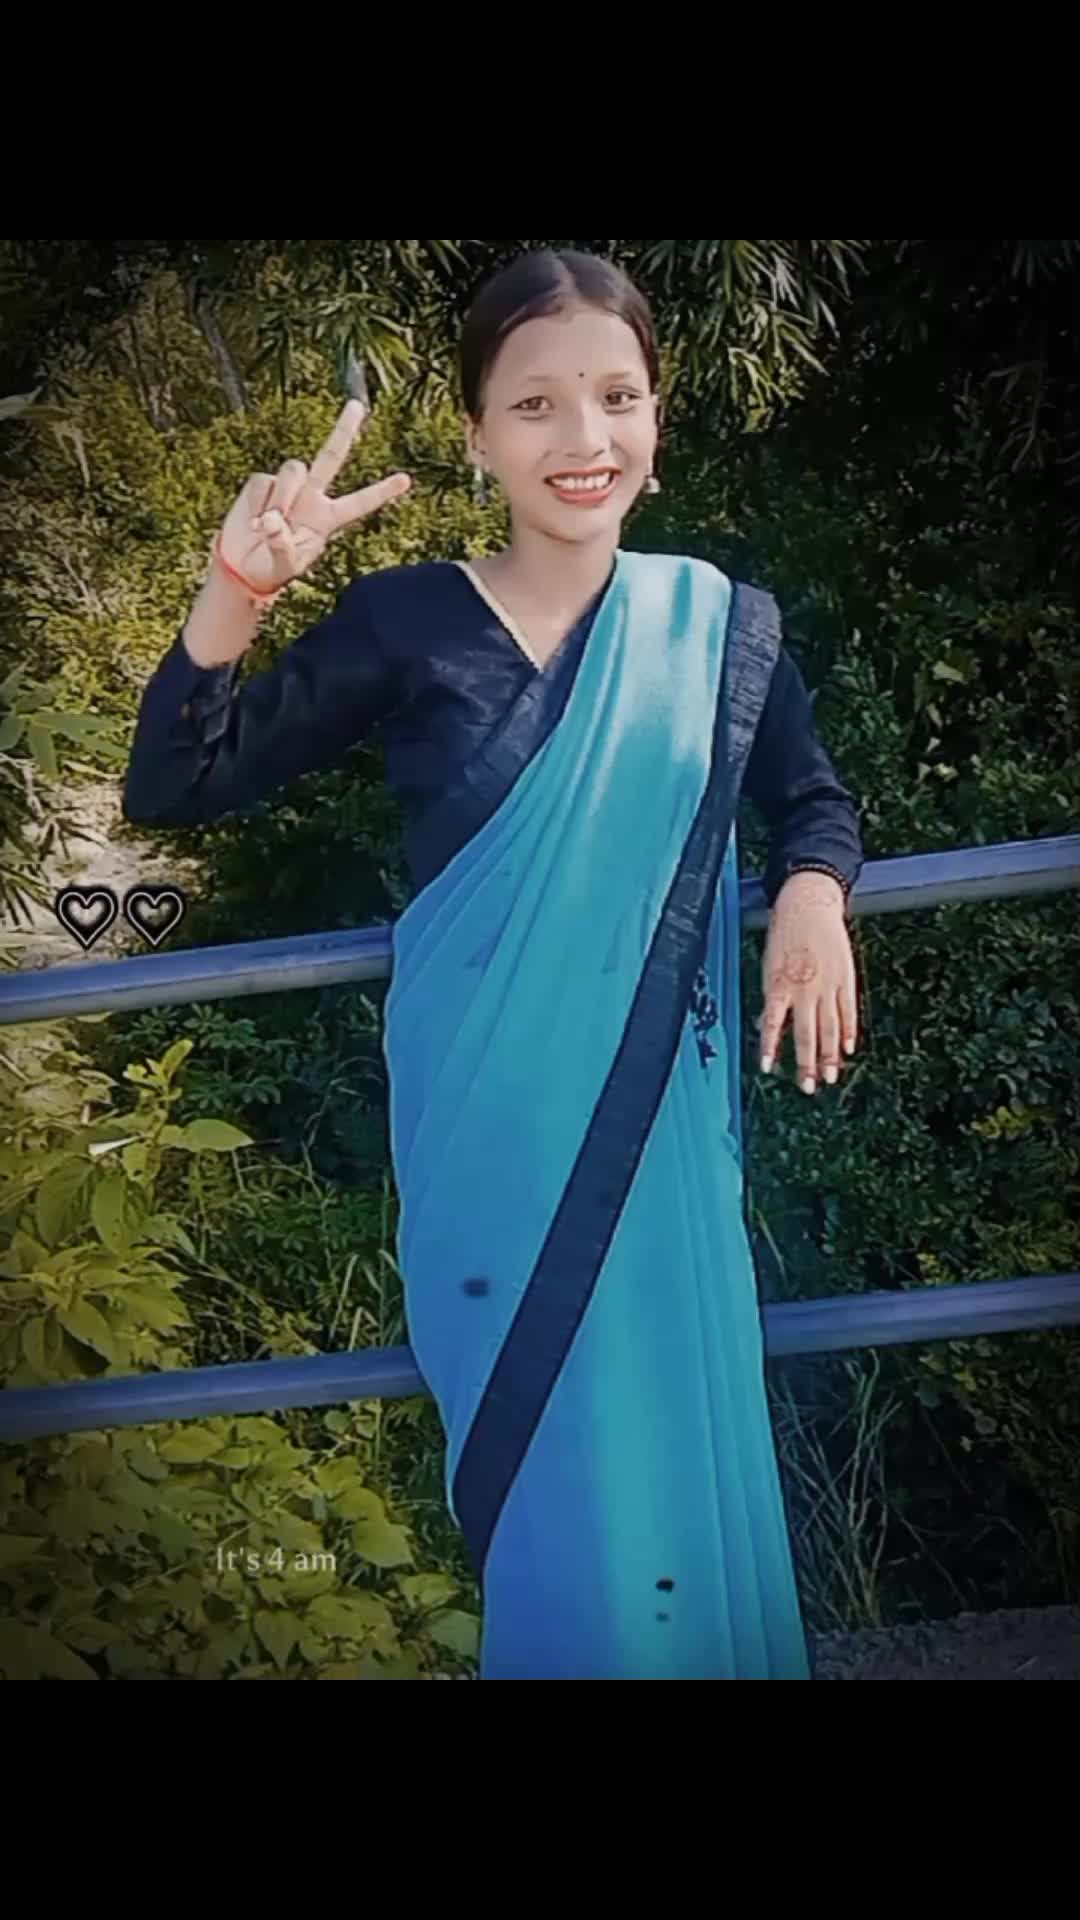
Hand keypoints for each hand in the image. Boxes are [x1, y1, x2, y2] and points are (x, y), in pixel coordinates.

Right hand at [216, 399, 410, 595]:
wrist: (242, 565)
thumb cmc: (272, 568)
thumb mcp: (285, 566)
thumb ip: (283, 544)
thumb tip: (272, 520)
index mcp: (327, 519)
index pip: (359, 503)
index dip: (381, 492)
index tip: (406, 480)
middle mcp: (311, 496)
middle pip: (330, 457)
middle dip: (343, 431)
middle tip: (357, 405)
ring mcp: (287, 486)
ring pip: (293, 472)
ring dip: (282, 498)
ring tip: (266, 528)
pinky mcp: (263, 483)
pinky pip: (263, 483)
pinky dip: (257, 504)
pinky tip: (252, 524)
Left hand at [758, 872, 857, 1093]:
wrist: (808, 905)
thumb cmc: (784, 936)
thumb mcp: (769, 965)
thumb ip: (773, 997)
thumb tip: (772, 1027)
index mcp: (778, 984)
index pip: (771, 1023)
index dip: (769, 1047)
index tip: (767, 1069)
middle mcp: (803, 989)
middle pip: (805, 1034)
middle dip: (806, 1064)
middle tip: (808, 1087)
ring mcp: (826, 985)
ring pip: (828, 1028)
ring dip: (829, 1056)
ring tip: (830, 1077)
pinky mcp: (844, 978)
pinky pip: (847, 1011)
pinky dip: (848, 1031)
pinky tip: (848, 1049)